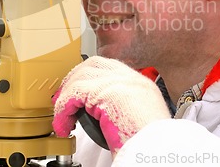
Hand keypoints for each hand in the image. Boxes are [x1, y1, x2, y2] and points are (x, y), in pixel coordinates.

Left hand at [52, 56, 170, 153]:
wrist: (158, 154)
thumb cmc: (149, 146)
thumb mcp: (135, 119)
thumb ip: (119, 107)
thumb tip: (98, 112)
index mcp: (140, 85)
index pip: (109, 67)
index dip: (88, 76)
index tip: (76, 92)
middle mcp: (132, 79)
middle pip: (93, 64)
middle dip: (73, 79)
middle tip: (62, 100)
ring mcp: (121, 82)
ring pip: (81, 76)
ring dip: (66, 97)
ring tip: (62, 118)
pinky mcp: (107, 92)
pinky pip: (74, 93)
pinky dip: (63, 109)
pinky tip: (64, 125)